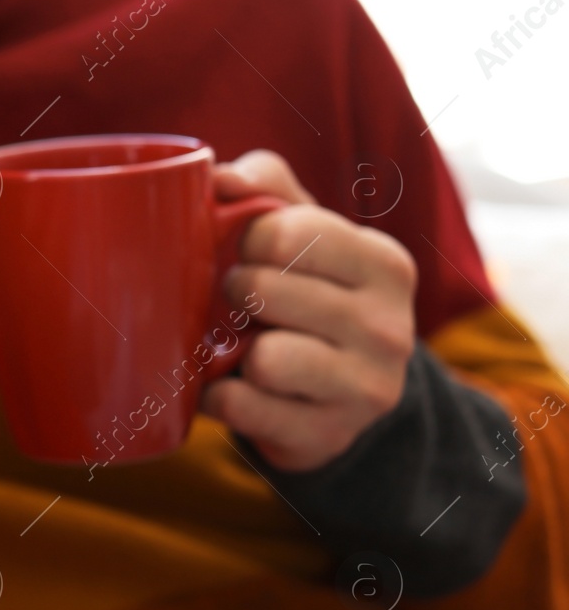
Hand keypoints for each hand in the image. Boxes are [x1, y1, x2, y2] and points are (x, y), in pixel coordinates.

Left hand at [202, 150, 417, 471]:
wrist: (345, 396)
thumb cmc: (313, 294)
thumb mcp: (307, 233)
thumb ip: (266, 187)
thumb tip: (220, 174)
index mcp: (383, 262)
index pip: (286, 231)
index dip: (245, 238)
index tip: (247, 251)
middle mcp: (389, 325)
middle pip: (263, 290)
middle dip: (232, 293)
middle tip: (238, 302)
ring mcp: (366, 387)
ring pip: (263, 358)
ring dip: (232, 350)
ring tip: (241, 345)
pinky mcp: (329, 435)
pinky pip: (242, 407)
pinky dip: (220, 396)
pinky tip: (232, 386)